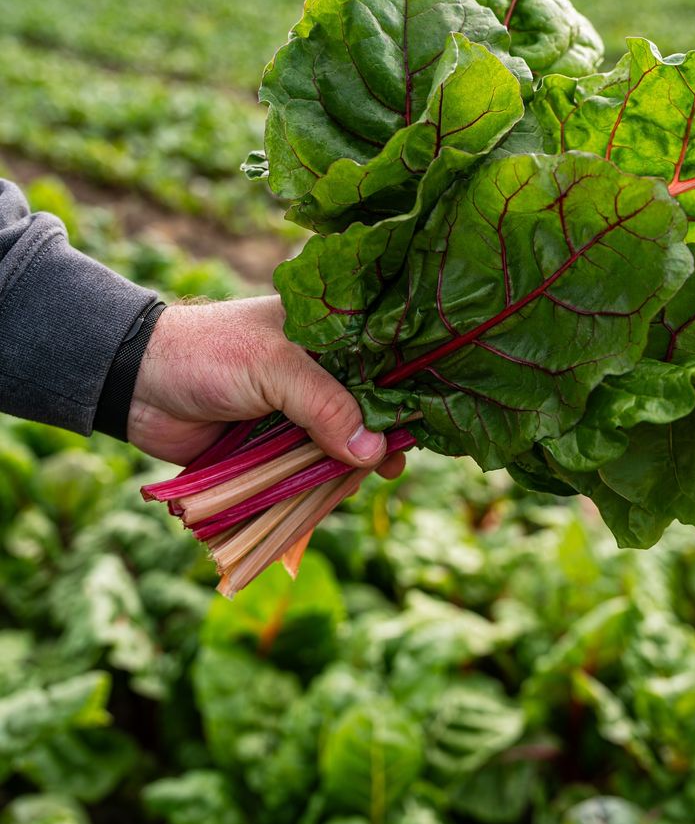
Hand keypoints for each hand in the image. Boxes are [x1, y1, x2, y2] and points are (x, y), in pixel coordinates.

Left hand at [127, 296, 405, 476]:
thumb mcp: (273, 367)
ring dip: (356, 462)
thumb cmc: (209, 354)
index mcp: (322, 333)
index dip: (403, 385)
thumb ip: (325, 406)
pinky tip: (344, 490)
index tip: (428, 415)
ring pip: (341, 440)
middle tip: (398, 458)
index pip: (377, 357)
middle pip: (365, 404)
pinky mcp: (276, 445)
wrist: (137, 386)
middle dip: (383, 432)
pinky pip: (311, 467)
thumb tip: (373, 453)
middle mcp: (315, 370)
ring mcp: (296, 409)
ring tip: (378, 476)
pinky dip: (325, 480)